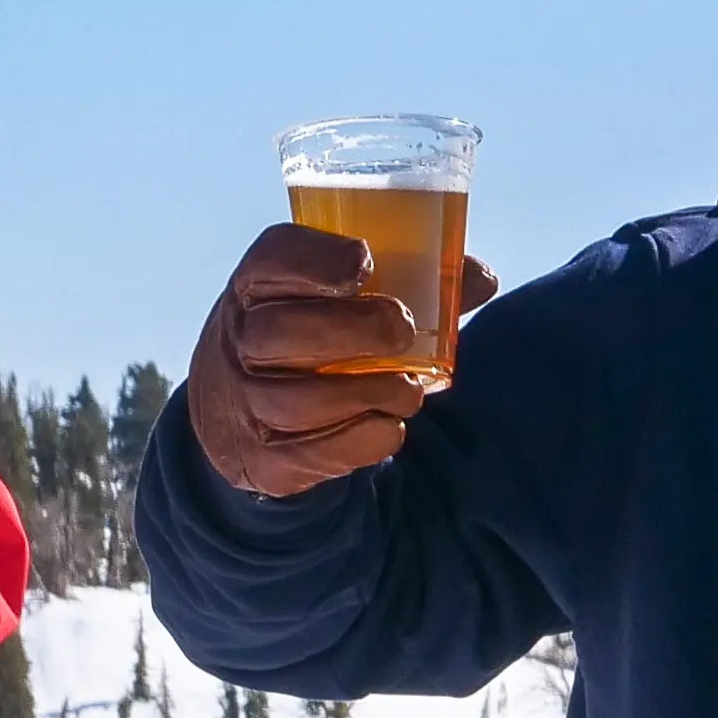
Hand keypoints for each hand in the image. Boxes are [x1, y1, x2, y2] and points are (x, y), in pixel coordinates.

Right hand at [182, 225, 500, 496]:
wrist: (239, 414)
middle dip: (351, 330)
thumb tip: (479, 278)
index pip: (271, 261)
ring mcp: (243, 402)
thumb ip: (408, 284)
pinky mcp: (261, 457)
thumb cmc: (307, 339)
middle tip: (401, 331)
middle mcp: (237, 341)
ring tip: (409, 390)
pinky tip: (389, 427)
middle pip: (280, 332)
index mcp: (256, 288)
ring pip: (297, 401)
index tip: (364, 263)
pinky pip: (308, 454)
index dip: (315, 260)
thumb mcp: (334, 300)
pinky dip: (360, 441)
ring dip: (366, 394)